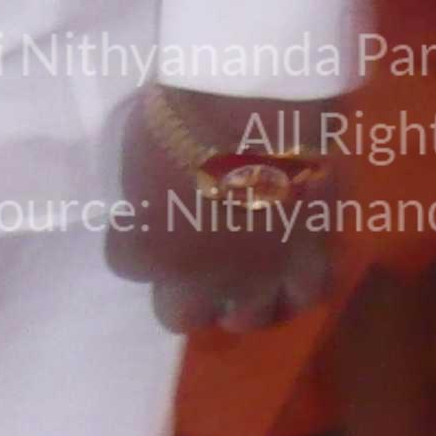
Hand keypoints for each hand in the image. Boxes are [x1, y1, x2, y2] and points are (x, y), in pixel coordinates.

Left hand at [103, 90, 334, 333]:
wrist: (257, 115)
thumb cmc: (183, 121)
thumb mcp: (138, 158)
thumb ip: (146, 197)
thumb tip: (154, 204)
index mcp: (150, 253)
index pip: (125, 265)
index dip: (134, 240)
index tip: (140, 219)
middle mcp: (204, 283)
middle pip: (182, 315)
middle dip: (182, 291)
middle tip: (190, 259)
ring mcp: (261, 279)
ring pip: (248, 319)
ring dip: (242, 298)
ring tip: (244, 271)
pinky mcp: (311, 263)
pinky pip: (307, 294)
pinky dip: (297, 281)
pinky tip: (291, 262)